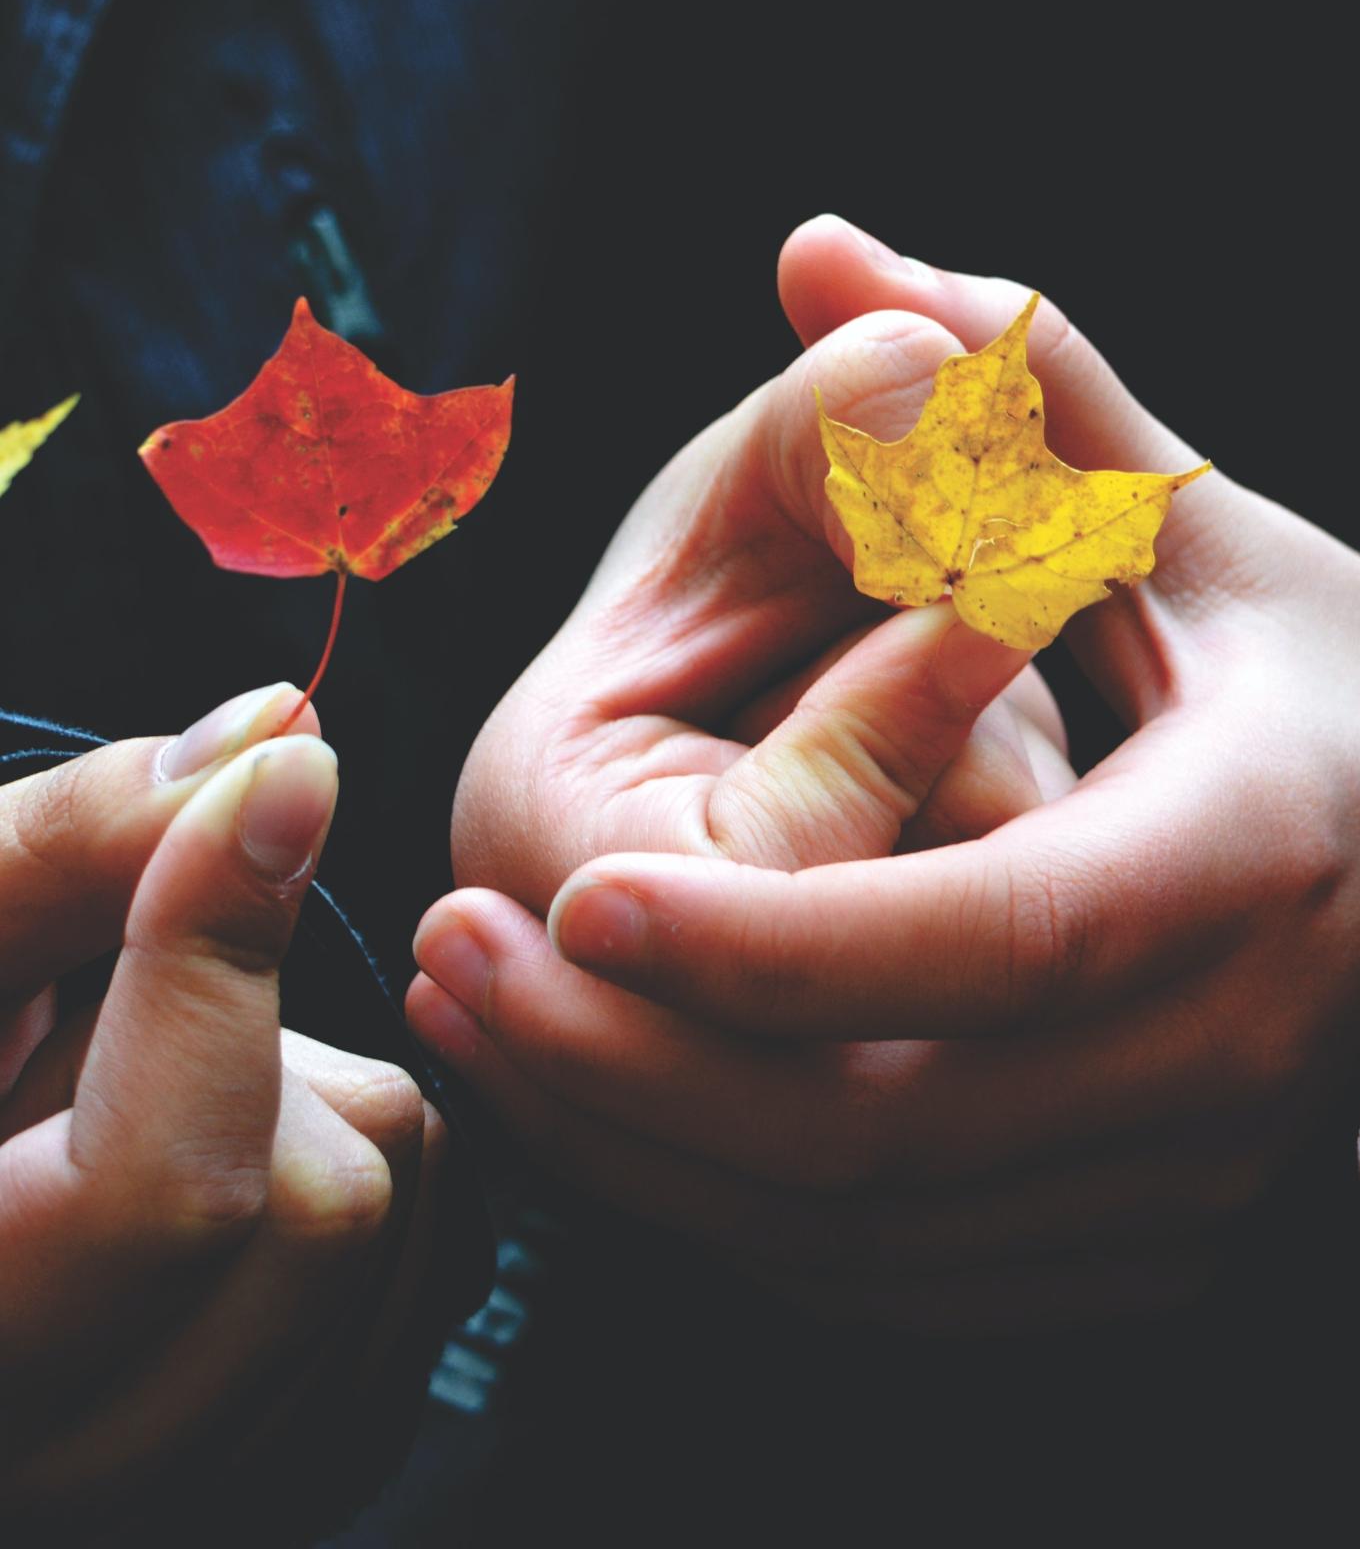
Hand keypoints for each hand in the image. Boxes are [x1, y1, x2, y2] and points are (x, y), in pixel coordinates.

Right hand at [0, 691, 442, 1536]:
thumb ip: (85, 843)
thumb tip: (283, 738)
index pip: (169, 1191)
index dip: (224, 960)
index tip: (273, 783)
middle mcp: (67, 1472)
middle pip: (314, 1211)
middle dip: (255, 1058)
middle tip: (117, 1042)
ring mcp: (192, 1496)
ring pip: (394, 1229)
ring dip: (311, 1112)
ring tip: (140, 1120)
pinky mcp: (301, 1469)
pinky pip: (439, 1262)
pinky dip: (374, 1168)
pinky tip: (235, 1167)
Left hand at [412, 216, 1359, 1329]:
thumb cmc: (1326, 670)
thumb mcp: (1193, 521)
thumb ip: (1016, 391)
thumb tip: (823, 246)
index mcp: (1248, 852)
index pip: (994, 939)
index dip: (776, 938)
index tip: (571, 885)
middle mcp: (1232, 1056)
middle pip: (887, 1129)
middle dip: (640, 1059)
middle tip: (456, 951)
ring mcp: (1191, 1180)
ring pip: (870, 1234)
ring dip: (649, 1147)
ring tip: (488, 1019)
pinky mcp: (1145, 1240)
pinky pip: (905, 1280)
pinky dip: (738, 1214)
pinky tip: (622, 1104)